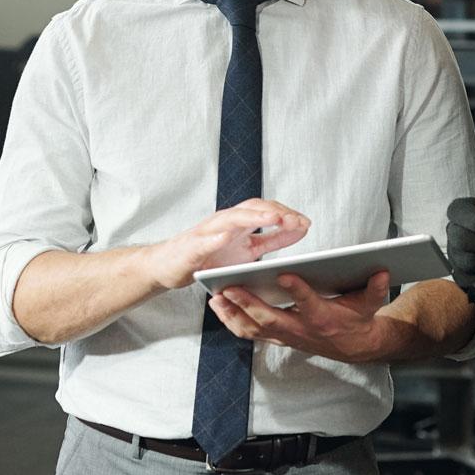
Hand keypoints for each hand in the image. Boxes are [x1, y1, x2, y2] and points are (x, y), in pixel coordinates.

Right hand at [142, 200, 308, 291]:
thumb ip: (272, 239)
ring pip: (232, 218)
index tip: (306, 223)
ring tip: (274, 218)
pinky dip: (215, 237)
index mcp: (239, 223)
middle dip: (275, 212)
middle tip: (296, 220)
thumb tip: (299, 229)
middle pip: (252, 208)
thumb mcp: (247, 250)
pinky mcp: (191, 247)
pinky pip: (204, 241)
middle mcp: (224, 222)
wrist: (167, 266)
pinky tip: (226, 237)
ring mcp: (206, 232)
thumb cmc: (208, 257)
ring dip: (254, 217)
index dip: (287, 214)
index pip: (266, 210)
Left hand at [207, 273, 390, 362]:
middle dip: (248, 304)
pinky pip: (249, 333)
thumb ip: (376, 288)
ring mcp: (286, 336)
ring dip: (232, 315)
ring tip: (215, 297)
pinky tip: (218, 306)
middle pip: (270, 319)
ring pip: (254, 329)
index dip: (298, 291)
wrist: (353, 347)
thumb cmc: (358, 319)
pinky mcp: (276, 337)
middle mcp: (301, 330)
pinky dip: (231, 321)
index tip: (284, 274)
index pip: (309, 304)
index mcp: (323, 319)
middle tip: (229, 287)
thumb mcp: (370, 304)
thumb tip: (383, 271)